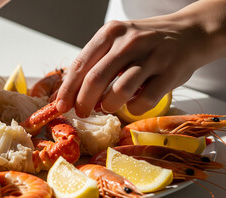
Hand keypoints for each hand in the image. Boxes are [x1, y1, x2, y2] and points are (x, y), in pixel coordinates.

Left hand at [56, 0, 225, 117]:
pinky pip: (144, 100)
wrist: (190, 32)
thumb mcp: (118, 41)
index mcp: (111, 33)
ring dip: (108, 105)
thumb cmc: (146, 41)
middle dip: (83, 102)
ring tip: (107, 106)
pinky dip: (133, 108)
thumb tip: (70, 92)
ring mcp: (151, 57)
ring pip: (119, 91)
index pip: (81, 65)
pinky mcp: (169, 73)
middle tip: (82, 113)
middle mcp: (129, 42)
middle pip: (95, 80)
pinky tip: (132, 105)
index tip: (60, 106)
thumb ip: (96, 61)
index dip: (67, 89)